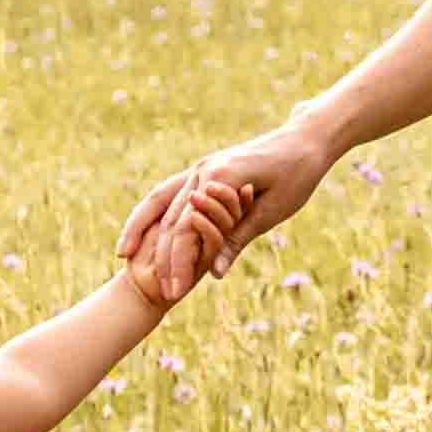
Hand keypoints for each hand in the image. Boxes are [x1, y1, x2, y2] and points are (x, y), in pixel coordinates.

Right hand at [123, 124, 332, 296]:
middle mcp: (204, 171)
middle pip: (171, 220)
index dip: (179, 263)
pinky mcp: (206, 169)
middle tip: (160, 293)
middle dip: (162, 258)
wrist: (307, 139)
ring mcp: (202, 167)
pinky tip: (146, 231)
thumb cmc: (298, 174)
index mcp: (220, 178)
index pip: (187, 228)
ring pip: (161, 201)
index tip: (175, 292)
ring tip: (125, 258)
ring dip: (142, 229)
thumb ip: (239, 239)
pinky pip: (171, 192)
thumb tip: (215, 273)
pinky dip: (155, 212)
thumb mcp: (273, 211)